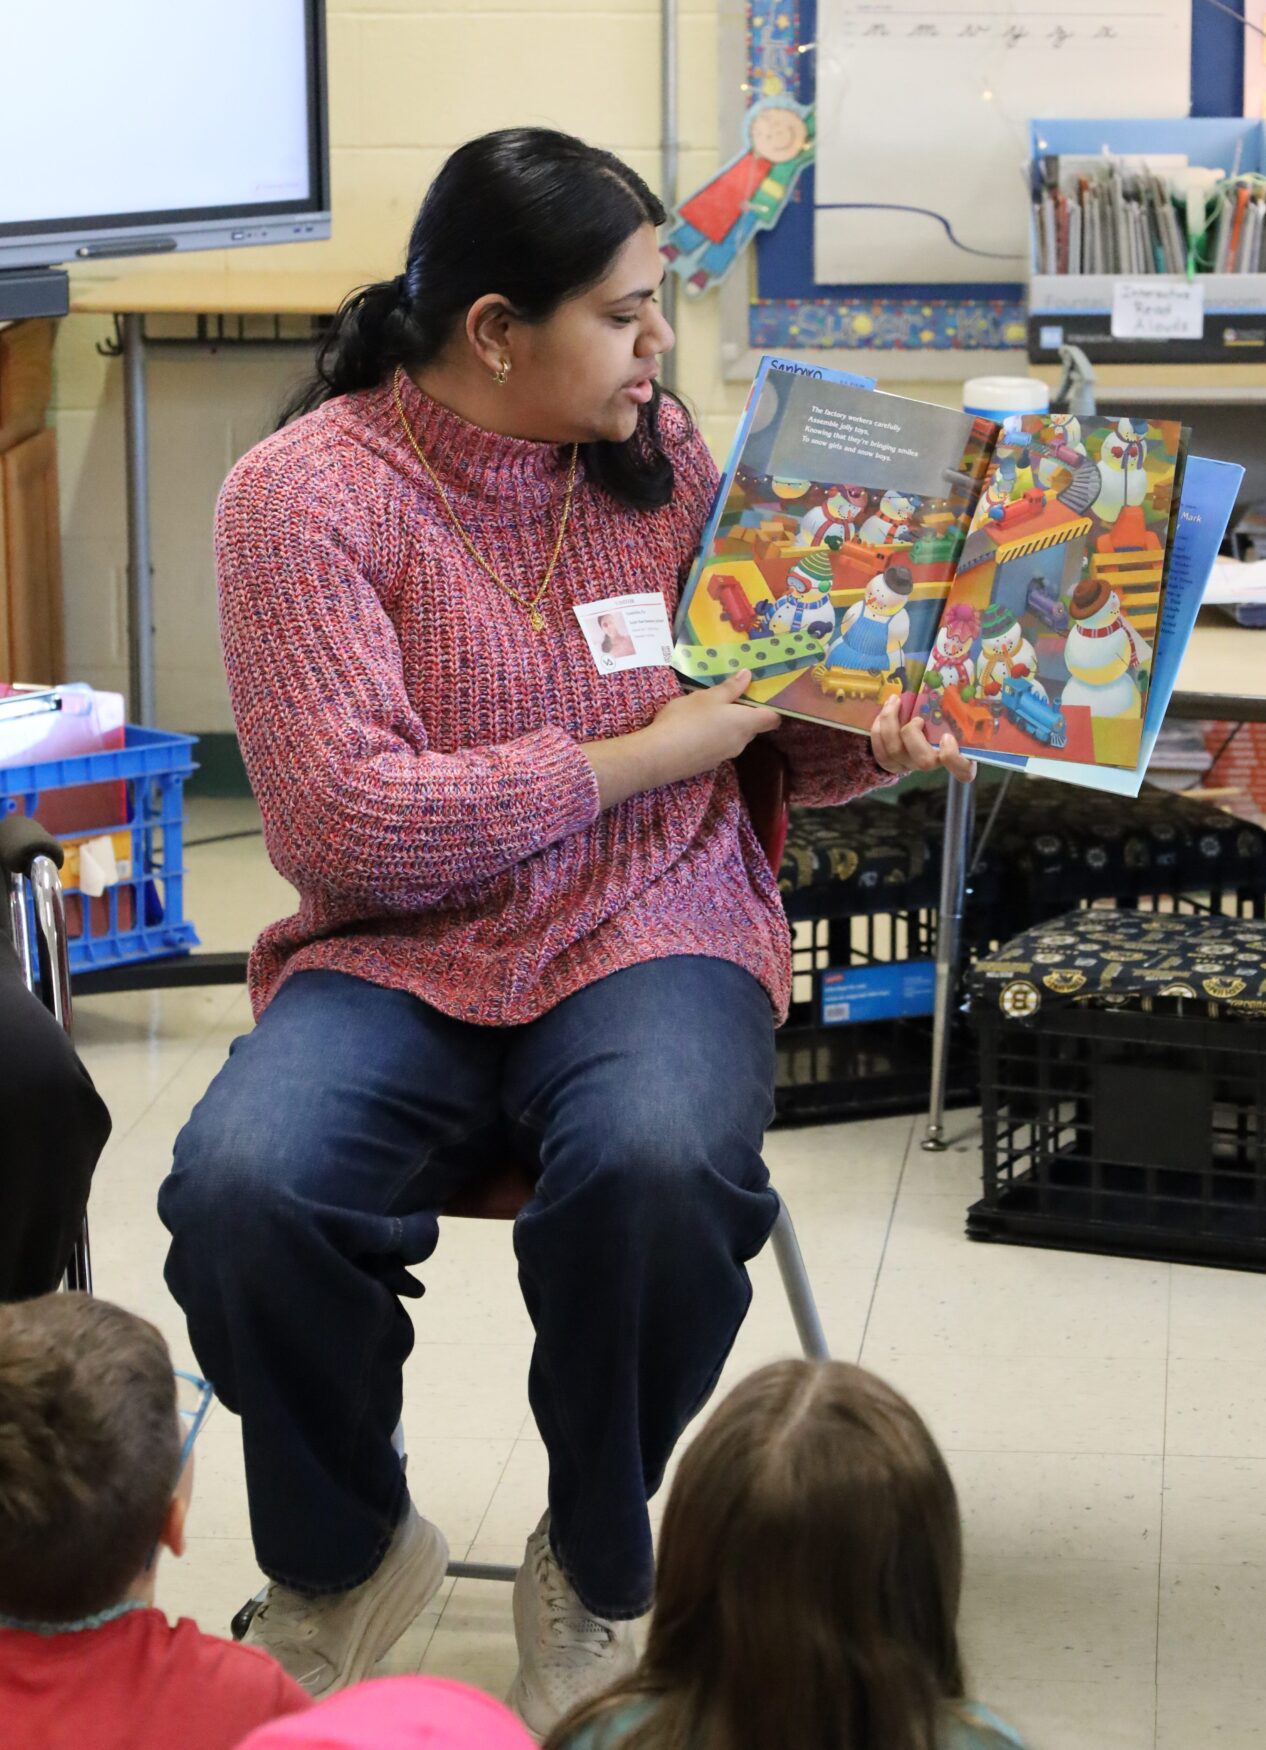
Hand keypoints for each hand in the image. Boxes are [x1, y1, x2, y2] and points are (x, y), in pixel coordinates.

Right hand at [582, 670, 780, 808]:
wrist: (659, 756)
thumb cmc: (687, 719)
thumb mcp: (708, 696)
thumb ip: (730, 687)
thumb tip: (748, 675)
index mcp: (746, 723)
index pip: (773, 719)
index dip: (771, 708)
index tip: (759, 696)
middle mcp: (741, 742)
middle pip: (751, 727)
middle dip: (742, 713)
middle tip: (725, 697)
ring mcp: (724, 756)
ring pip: (733, 736)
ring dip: (724, 725)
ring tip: (704, 712)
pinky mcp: (708, 765)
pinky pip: (717, 746)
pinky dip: (711, 737)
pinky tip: (692, 729)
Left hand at [870, 694, 976, 781]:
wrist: (918, 740)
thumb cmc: (943, 724)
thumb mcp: (952, 719)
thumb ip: (952, 712)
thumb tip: (946, 687)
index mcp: (957, 758)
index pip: (963, 771)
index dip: (953, 757)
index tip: (947, 737)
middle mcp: (933, 765)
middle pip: (923, 760)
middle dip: (913, 733)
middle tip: (917, 718)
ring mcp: (911, 766)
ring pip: (895, 751)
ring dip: (890, 722)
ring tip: (895, 702)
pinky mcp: (892, 765)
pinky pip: (880, 751)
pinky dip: (878, 729)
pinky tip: (883, 714)